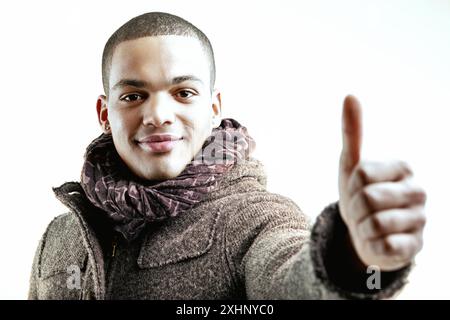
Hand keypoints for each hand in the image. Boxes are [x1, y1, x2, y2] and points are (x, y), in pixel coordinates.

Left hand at [338, 95, 426, 270]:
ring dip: (361, 228)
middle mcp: (418, 192)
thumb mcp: (351, 164)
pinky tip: (377, 241)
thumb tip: (350, 96)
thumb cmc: (358, 194)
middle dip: (354, 208)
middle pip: (367, 198)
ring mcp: (420, 220)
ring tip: (368, 226)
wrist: (365, 231)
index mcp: (403, 168)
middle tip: (360, 211)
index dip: (349, 186)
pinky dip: (370, 245)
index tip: (356, 189)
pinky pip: (383, 247)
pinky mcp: (416, 247)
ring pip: (374, 224)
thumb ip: (352, 132)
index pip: (362, 174)